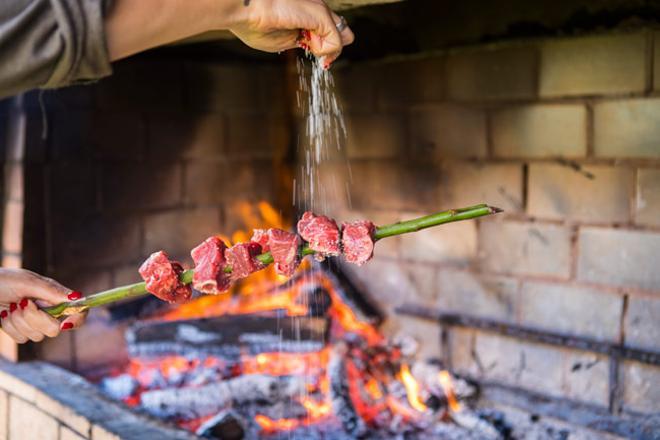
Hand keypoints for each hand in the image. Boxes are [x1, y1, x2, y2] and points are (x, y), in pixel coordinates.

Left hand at [0, 268, 85, 342]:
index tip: (65, 323)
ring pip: (37, 336)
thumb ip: (53, 291)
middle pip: (55, 329)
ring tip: (10, 306)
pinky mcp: (21, 331)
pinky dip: (10, 327)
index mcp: (56, 297)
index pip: (78, 311)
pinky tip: (5, 314)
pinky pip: (21, 339)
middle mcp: (49, 311)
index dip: (77, 319)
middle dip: (36, 319)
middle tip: (23, 303)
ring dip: (19, 321)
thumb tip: (78, 297)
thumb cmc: (5, 280)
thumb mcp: (29, 282)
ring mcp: (35, 323)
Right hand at [228, 0, 354, 64]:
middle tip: (316, 55)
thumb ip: (302, 42)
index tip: (322, 62)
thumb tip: (316, 50)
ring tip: (305, 44)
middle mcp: (316, 6)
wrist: (245, 11)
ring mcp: (319, 8)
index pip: (330, 30)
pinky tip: (308, 44)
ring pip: (343, 35)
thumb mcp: (283, 40)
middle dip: (332, 49)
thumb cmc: (254, 25)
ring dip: (326, 50)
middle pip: (342, 30)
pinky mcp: (321, 13)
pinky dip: (325, 51)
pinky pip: (336, 41)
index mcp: (306, 12)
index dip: (327, 48)